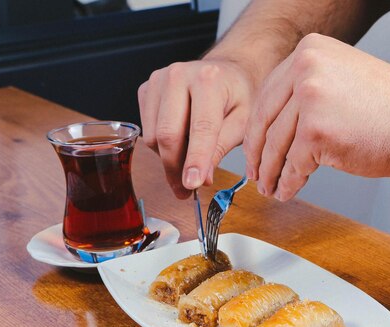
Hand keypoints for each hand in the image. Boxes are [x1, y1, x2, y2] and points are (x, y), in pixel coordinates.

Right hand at [138, 58, 254, 198]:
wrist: (226, 71)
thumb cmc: (237, 96)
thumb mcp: (243, 122)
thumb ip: (221, 149)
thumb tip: (201, 178)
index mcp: (209, 80)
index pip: (200, 128)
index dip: (195, 160)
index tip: (192, 184)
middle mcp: (179, 75)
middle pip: (168, 134)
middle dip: (176, 169)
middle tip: (185, 191)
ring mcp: (158, 81)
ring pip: (154, 137)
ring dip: (169, 158)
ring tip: (189, 161)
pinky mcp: (146, 89)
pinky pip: (147, 131)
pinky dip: (161, 145)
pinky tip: (179, 141)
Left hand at [243, 33, 389, 200]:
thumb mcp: (341, 78)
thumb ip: (307, 90)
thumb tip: (278, 123)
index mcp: (309, 51)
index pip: (268, 95)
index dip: (257, 128)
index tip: (255, 146)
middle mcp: (305, 68)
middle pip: (266, 120)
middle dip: (258, 153)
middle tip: (257, 172)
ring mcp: (309, 99)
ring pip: (277, 145)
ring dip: (272, 172)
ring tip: (270, 186)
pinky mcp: (317, 131)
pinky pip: (294, 164)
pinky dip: (289, 182)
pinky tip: (288, 189)